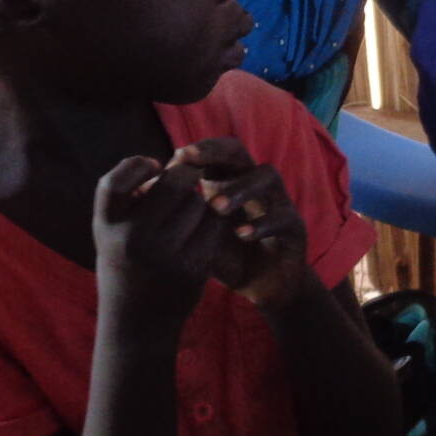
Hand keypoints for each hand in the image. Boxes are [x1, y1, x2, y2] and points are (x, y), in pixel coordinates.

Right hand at [92, 154, 225, 327]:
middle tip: (189, 177)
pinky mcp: (193, 267)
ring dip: (199, 203)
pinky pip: (214, 226)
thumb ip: (129, 202)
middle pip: (173, 183)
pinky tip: (203, 230)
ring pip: (198, 203)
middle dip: (185, 175)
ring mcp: (165, 254)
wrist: (137, 325)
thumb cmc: (125, 269)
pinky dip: (212, 222)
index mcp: (106, 227)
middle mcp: (133, 239)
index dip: (136, 165)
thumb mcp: (112, 236)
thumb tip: (165, 163)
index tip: (152, 165)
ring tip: (188, 216)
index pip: (114, 181)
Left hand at [174, 136, 312, 313]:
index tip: (174, 158)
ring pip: (267, 175)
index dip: (198, 150)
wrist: (263, 285)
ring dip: (240, 187)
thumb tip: (140, 196)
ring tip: (216, 206)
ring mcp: (279, 202)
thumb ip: (177, 216)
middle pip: (240, 151)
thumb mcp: (196, 235)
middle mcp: (255, 184)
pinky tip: (241, 236)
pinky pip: (283, 216)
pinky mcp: (295, 227)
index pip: (215, 151)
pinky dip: (261, 223)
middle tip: (191, 159)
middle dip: (215, 151)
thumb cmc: (225, 256)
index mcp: (229, 181)